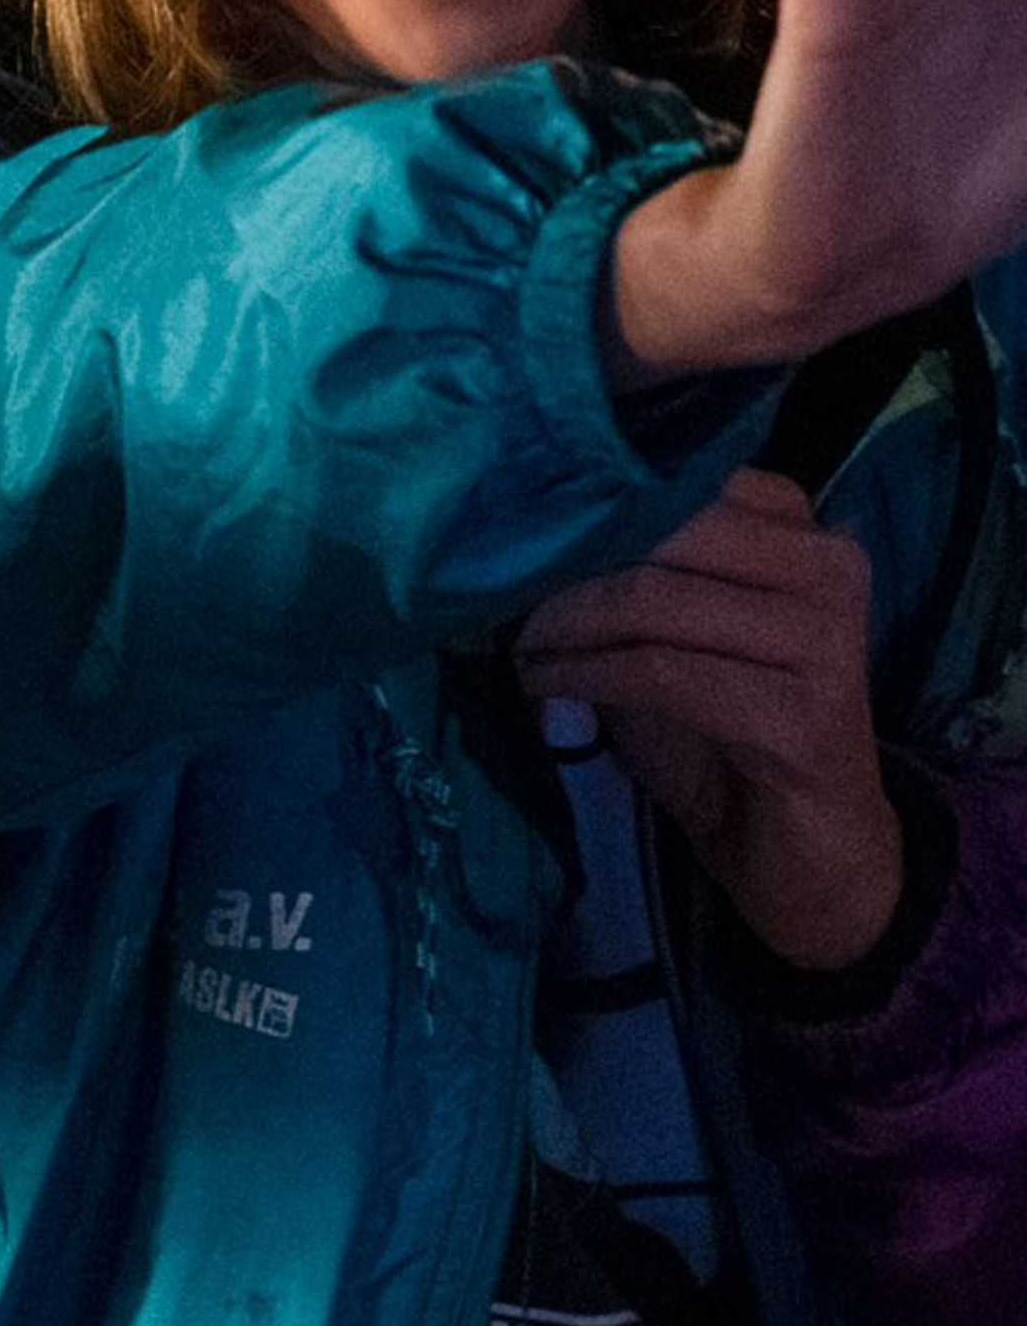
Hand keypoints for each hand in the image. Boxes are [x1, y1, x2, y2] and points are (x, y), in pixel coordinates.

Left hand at [511, 468, 900, 968]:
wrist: (805, 849)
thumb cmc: (723, 728)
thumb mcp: (664, 631)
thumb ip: (621, 570)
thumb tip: (520, 528)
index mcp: (796, 525)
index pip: (676, 475)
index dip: (584, 496)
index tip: (510, 521)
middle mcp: (826, 563)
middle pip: (661, 528)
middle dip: (565, 559)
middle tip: (498, 585)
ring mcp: (825, 636)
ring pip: (651, 600)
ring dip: (561, 624)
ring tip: (517, 643)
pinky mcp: (805, 712)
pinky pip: (661, 672)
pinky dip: (585, 675)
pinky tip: (542, 684)